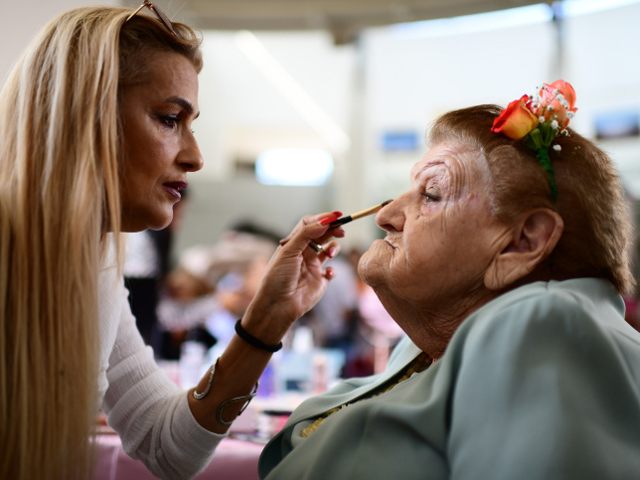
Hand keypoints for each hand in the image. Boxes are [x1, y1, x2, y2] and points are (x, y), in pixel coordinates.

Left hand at [242, 212, 344, 338]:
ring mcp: (312, 266)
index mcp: (293, 242)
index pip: (310, 224)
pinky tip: (327, 273)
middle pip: (322, 234)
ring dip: (334, 248)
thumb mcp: (289, 251)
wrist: (278, 305)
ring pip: (330, 249)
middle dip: (333, 229)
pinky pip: (332, 270)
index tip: (335, 217)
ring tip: (330, 254)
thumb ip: (306, 234)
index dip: (322, 218)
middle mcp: (304, 252)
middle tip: (342, 229)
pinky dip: (333, 269)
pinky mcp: (320, 280)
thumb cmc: (277, 277)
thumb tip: (325, 221)